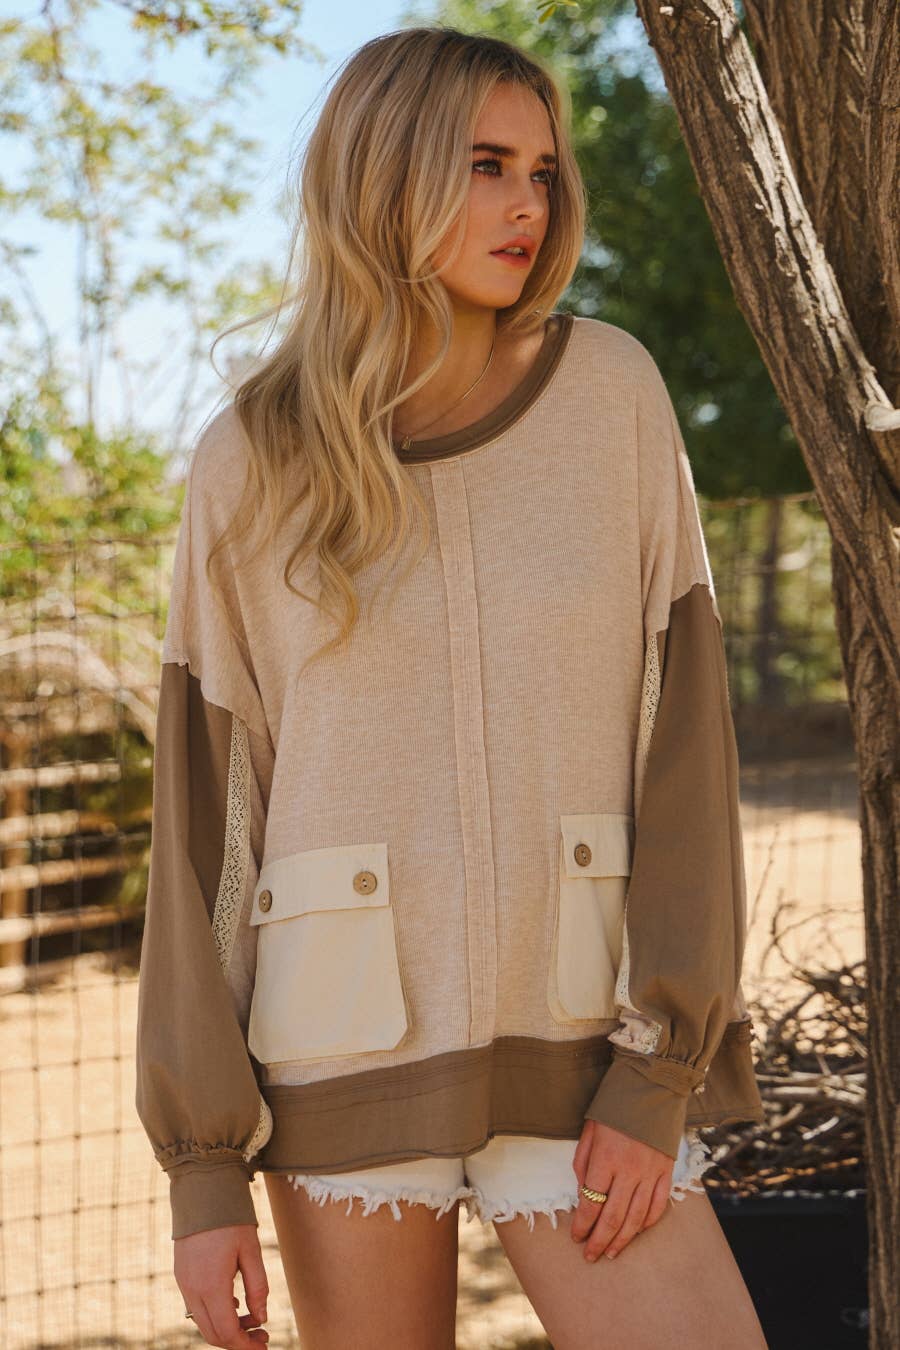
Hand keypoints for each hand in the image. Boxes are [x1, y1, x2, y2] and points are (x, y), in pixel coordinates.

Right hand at [175, 1223, 269, 1346]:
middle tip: (261, 1335)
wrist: (201, 1191)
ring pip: (203, 1323)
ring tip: (252, 1320)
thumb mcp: (251, 1250)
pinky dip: (215, 1315)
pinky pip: (196, 1308)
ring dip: (226, 1329)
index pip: (227, 1333)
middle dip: (238, 1341)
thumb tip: (261, 1318)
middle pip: (213, 1334)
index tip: (264, 1343)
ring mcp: (184, 1284)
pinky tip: (234, 1305)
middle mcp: (193, 1290)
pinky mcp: (181, 1276)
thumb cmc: (230, 1218)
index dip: (246, 1345)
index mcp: (212, 1285)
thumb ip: (258, 1287)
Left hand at [570, 1118, 672, 1261]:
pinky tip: (636, 1232)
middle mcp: (629, 1170)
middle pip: (613, 1216)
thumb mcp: (590, 1130)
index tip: (575, 1237)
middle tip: (590, 1256)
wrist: (652, 1086)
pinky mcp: (666, 1171)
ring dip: (622, 1239)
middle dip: (599, 1240)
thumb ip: (584, 1162)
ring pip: (636, 1217)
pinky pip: (658, 1205)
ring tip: (611, 1252)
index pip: (591, 1202)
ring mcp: (651, 1172)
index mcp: (606, 1158)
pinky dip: (646, 1223)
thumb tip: (583, 1192)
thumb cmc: (615, 1106)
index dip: (582, 1224)